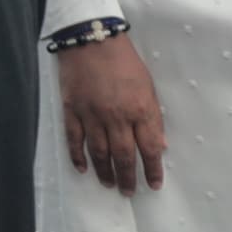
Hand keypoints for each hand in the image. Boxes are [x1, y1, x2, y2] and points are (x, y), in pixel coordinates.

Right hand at [56, 35, 166, 191]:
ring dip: (105, 171)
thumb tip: (159, 145)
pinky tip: (82, 168)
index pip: (149, 148)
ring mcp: (92, 115)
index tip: (154, 184)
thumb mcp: (148, 86)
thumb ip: (153, 117)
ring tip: (109, 183)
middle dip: (128, 177)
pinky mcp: (72, 110)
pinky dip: (78, 157)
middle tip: (128, 191)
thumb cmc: (124, 61)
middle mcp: (117, 117)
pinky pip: (74, 140)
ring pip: (99, 153)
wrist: (92, 39)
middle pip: (124, 156)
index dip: (153, 169)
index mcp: (140, 109)